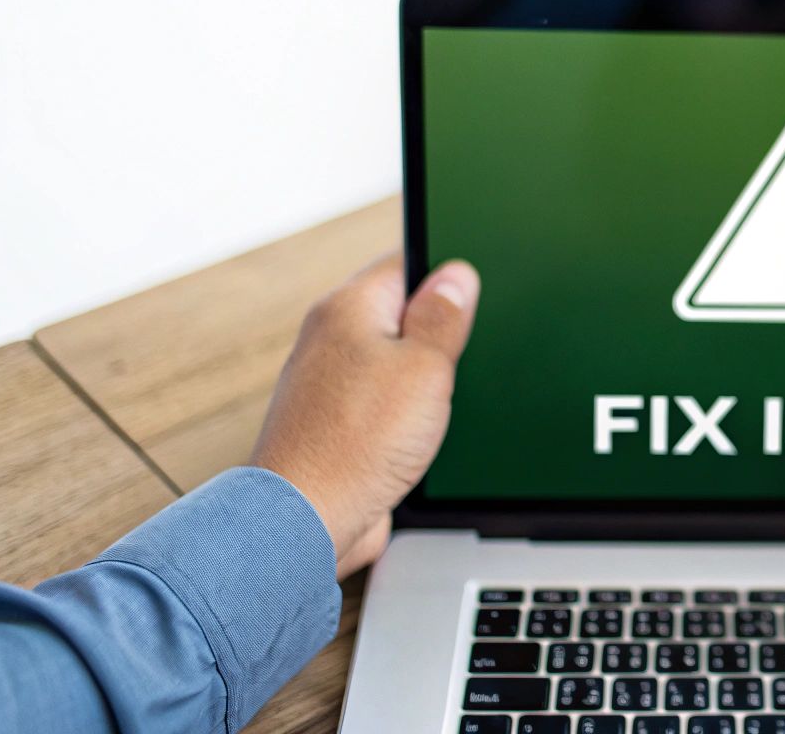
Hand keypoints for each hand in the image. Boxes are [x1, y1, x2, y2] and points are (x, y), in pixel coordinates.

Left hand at [252, 253, 479, 578]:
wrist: (307, 522)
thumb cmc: (356, 446)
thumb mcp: (425, 368)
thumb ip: (444, 317)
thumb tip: (456, 276)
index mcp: (347, 307)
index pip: (406, 262)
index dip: (448, 274)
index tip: (477, 294)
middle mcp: (331, 339)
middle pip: (401, 312)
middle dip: (440, 333)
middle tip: (464, 355)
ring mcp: (331, 382)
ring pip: (395, 360)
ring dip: (425, 379)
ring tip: (441, 401)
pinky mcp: (338, 423)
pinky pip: (384, 400)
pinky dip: (408, 412)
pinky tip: (424, 433)